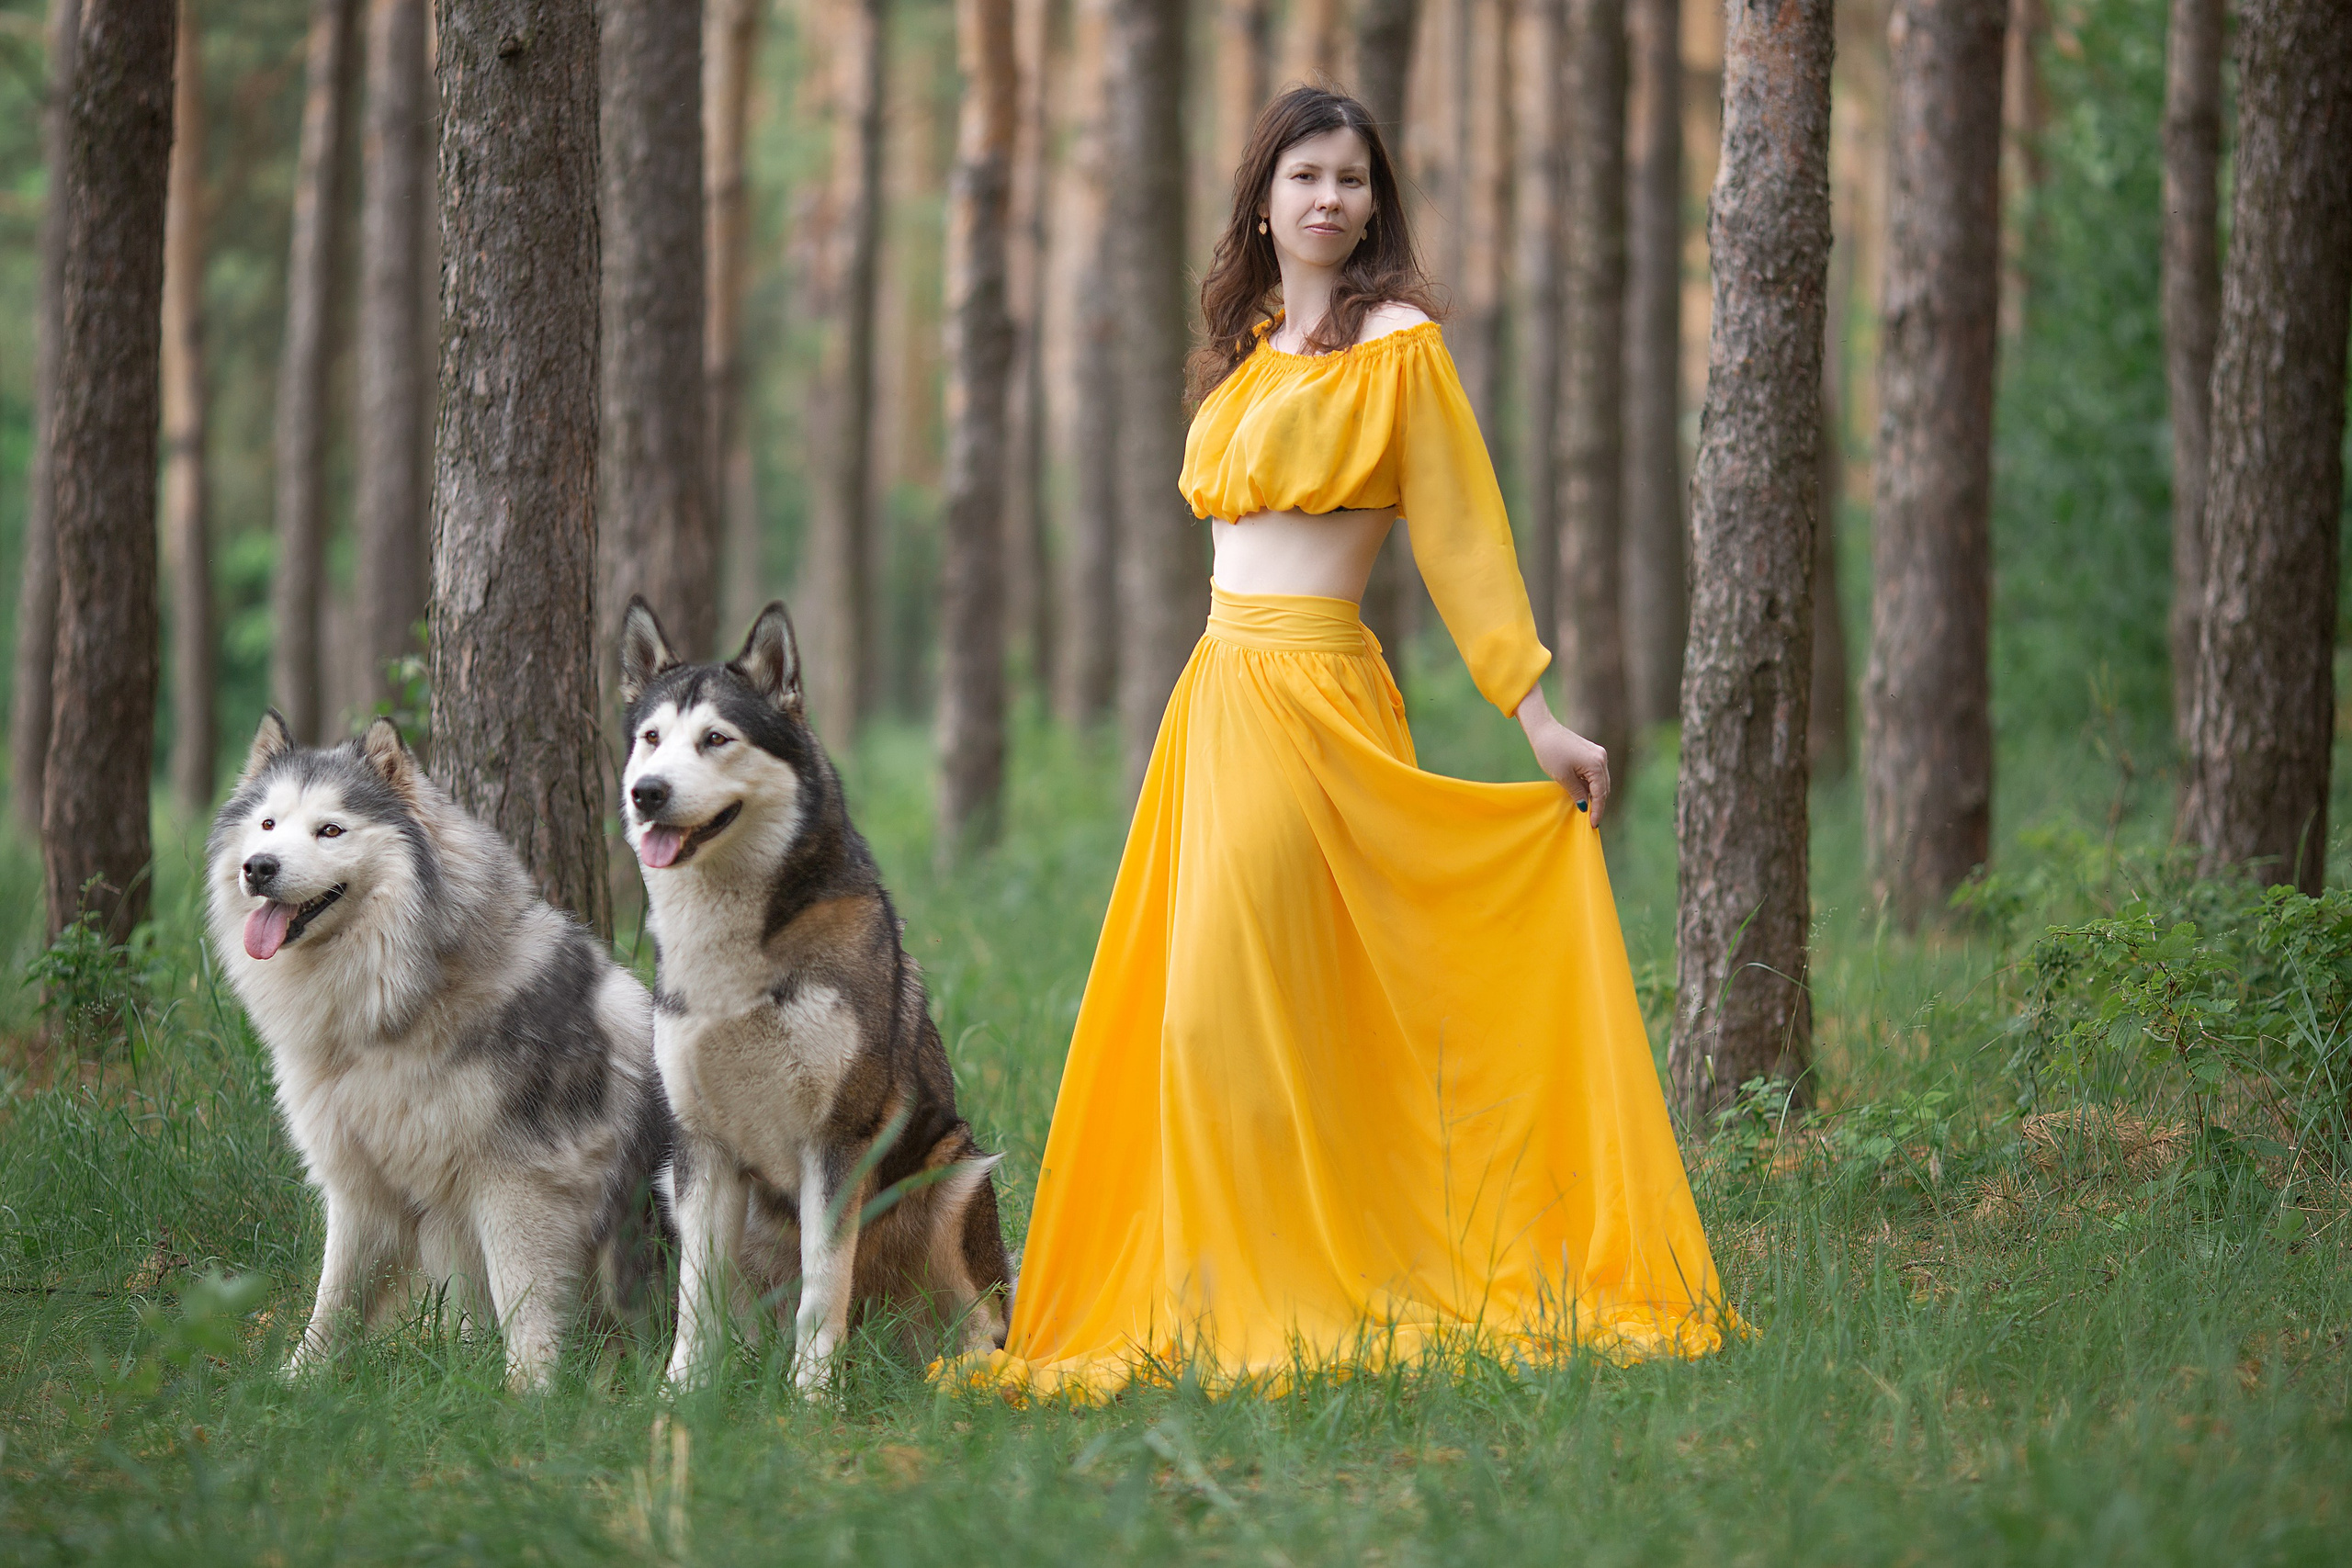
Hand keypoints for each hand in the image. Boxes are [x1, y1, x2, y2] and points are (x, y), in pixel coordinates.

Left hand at [1515, 686, 1610, 824]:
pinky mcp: (1592, 752)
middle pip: (1604, 788)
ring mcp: (1598, 754)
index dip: (1597, 811)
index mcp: (1596, 764)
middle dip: (1598, 804)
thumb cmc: (1550, 752)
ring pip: (1600, 781)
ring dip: (1595, 795)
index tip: (1593, 825)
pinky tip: (1583, 794)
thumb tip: (1584, 806)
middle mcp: (1601, 758)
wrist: (1543, 730)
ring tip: (1586, 810)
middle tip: (1591, 820)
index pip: (1601, 794)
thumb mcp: (1563, 777)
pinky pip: (1595, 773)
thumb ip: (1577, 792)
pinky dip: (1591, 785)